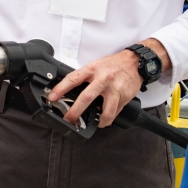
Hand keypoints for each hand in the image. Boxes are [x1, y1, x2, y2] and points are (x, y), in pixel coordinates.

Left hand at [47, 37, 171, 127]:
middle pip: (86, 97)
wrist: (135, 62)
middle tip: (68, 119)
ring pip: (105, 111)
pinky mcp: (124, 97)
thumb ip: (84, 77)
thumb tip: (67, 90)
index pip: (73, 79)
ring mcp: (114, 89)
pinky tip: (105, 119)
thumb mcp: (95, 65)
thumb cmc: (113, 65)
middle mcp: (103, 79)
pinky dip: (109, 119)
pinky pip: (115, 112)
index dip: (60, 89)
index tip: (51, 98)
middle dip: (75, 111)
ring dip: (98, 121)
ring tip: (94, 124)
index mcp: (92, 69)